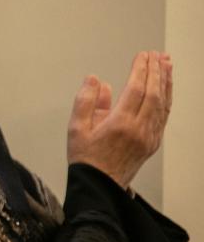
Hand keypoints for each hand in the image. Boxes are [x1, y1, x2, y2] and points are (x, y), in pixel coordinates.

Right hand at [67, 51, 172, 188]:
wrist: (99, 186)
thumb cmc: (86, 159)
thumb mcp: (76, 129)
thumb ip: (85, 101)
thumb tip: (95, 80)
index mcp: (120, 124)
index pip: (136, 89)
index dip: (141, 70)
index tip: (142, 56)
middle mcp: (139, 129)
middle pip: (154, 94)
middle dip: (156, 71)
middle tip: (157, 55)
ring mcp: (149, 137)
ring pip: (163, 104)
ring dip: (166, 82)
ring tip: (166, 64)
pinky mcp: (153, 142)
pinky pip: (164, 116)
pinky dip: (166, 98)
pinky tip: (166, 89)